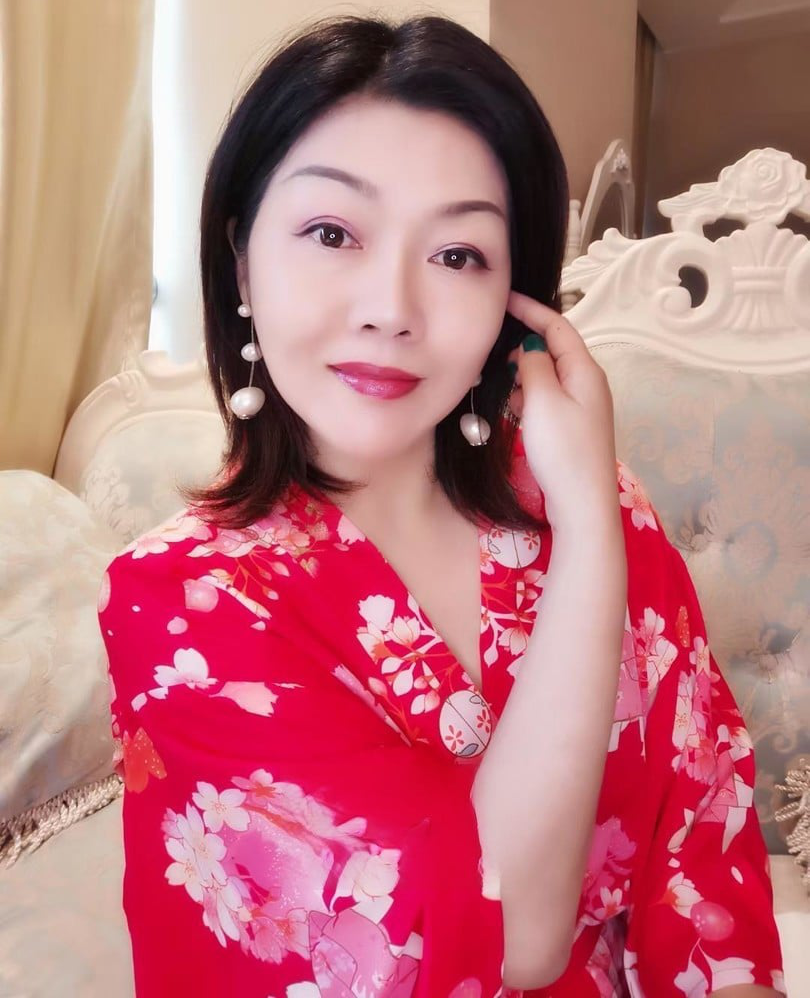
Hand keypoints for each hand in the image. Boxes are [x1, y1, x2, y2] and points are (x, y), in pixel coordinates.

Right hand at [506, 290, 618, 530]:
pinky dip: (529, 396)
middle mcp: (588, 382)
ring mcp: (582, 406)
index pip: (557, 326)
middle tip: (494, 350)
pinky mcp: (573, 426)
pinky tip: (515, 409)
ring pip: (548, 375)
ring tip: (501, 383)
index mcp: (585, 370)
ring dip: (524, 374)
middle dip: (524, 345)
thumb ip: (534, 365)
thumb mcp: (543, 400)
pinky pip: (548, 398)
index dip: (530, 309)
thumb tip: (530, 346)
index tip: (503, 298)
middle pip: (554, 349)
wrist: (582, 504)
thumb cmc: (563, 451)